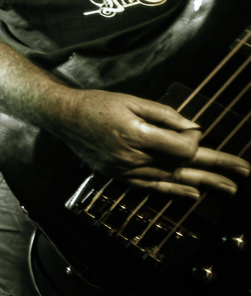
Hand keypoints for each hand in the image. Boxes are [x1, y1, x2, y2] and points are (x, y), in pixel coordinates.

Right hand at [47, 86, 250, 199]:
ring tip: (229, 188)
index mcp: (137, 134)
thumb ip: (165, 115)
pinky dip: (175, 191)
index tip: (194, 131)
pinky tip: (193, 194)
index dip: (195, 141)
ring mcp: (126, 170)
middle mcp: (133, 157)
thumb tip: (194, 129)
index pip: (181, 147)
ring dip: (204, 183)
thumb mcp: (132, 101)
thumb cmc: (96, 105)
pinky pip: (153, 188)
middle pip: (184, 166)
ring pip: (172, 180)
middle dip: (217, 169)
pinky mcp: (121, 176)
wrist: (64, 118)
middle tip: (243, 172)